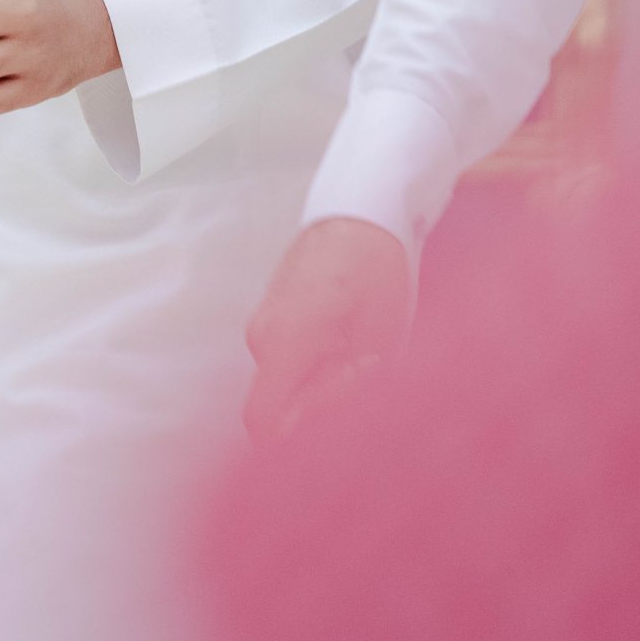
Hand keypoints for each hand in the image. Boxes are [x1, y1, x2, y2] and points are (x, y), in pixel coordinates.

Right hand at [243, 217, 412, 444]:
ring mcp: (260, 323)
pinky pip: (286, 359)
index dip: (306, 429)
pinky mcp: (269, 315)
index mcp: (285, 341)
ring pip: (285, 380)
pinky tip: (345, 329)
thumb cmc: (379, 272)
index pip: (261, 422)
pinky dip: (315, 357)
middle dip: (326, 395)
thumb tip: (290, 432)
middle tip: (366, 358)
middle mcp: (260, 335)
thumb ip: (333, 393)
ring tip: (359, 339)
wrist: (361, 208)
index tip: (347, 392)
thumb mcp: (378, 342)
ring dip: (323, 375)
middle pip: (281, 402)